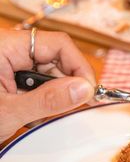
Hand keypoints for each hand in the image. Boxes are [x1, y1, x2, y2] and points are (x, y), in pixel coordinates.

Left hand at [0, 28, 95, 143]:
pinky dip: (44, 102)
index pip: (58, 45)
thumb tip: (84, 90)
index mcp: (4, 47)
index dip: (79, 67)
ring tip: (44, 117)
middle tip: (72, 109)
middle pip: (57, 60)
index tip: (89, 92)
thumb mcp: (9, 112)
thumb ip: (48, 100)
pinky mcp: (11, 78)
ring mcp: (11, 65)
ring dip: (55, 97)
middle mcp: (10, 51)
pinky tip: (35, 115)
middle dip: (68, 86)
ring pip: (50, 75)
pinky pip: (39, 85)